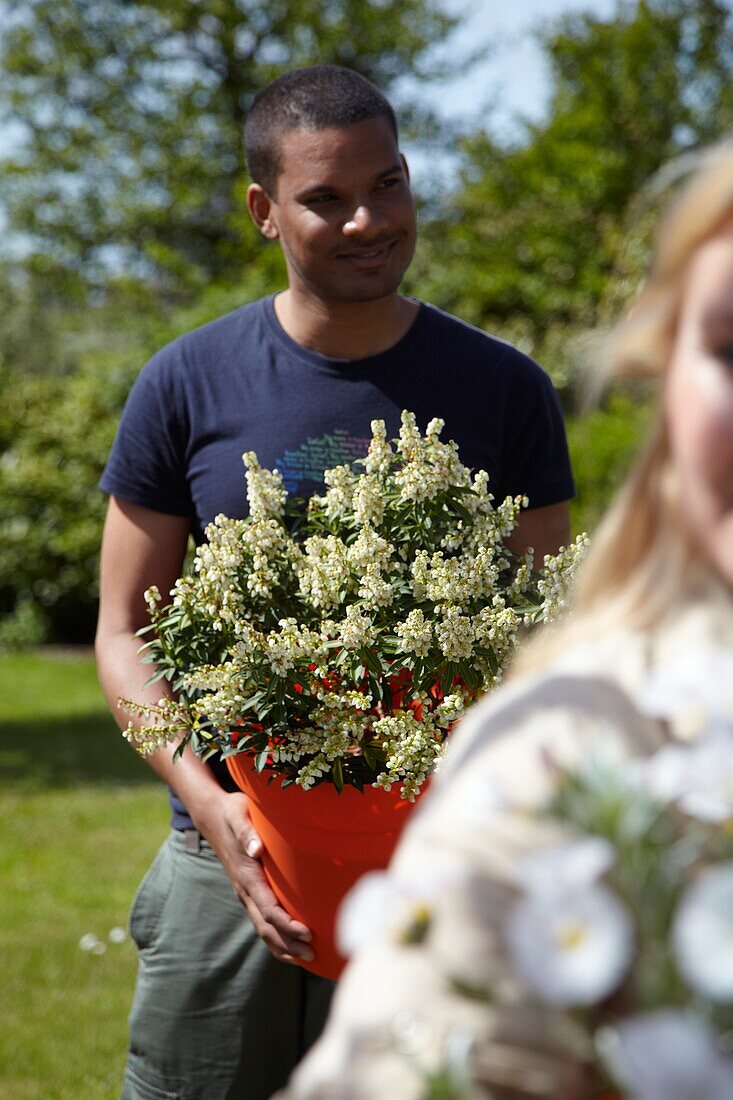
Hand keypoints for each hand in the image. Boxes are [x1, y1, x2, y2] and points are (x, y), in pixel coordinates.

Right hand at [195, 789, 313, 963]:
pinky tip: (289, 947)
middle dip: (289, 944)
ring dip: (283, 946)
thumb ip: (247, 832)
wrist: (212, 815)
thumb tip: (256, 849)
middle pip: (266, 927)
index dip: (288, 924)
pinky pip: (260, 921)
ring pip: (262, 929)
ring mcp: (244, 893)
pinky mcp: (247, 892)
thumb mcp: (239, 815)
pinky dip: (274, 939)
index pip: (269, 909)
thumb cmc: (233, 812)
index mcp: (246, 875)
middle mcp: (244, 889)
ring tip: (308, 958)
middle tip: (314, 955)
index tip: (309, 932)